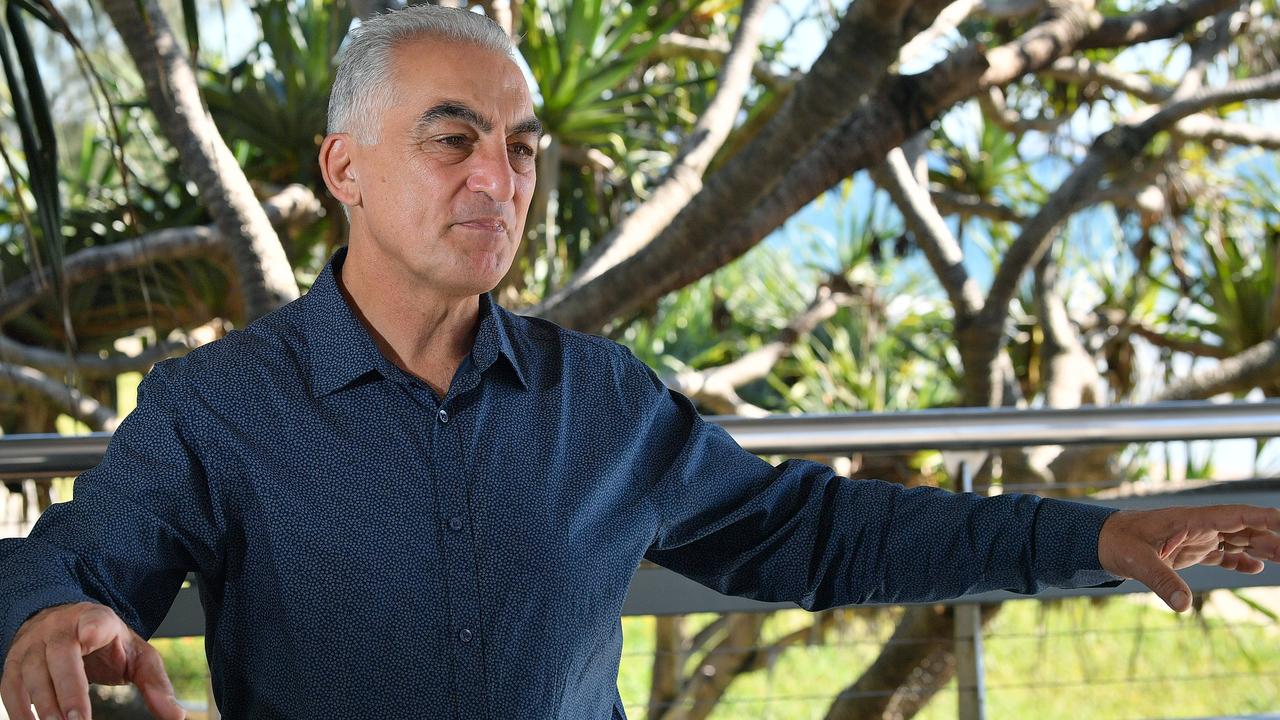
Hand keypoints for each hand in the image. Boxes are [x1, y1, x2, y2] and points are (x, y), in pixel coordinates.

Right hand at [0, 602, 184, 719]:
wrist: (67, 626)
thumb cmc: (107, 644)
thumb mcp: (136, 656)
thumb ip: (155, 683)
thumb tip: (176, 716)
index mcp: (96, 619)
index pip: (94, 620)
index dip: (91, 627)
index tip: (88, 636)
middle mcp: (60, 627)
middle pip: (61, 654)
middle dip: (68, 689)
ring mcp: (32, 644)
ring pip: (31, 672)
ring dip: (42, 705)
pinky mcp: (13, 662)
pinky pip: (10, 687)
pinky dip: (19, 709)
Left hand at [1098, 504, 1279, 611]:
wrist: (1099, 541)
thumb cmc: (1116, 542)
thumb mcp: (1137, 562)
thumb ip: (1161, 580)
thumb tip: (1183, 605)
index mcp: (1189, 520)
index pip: (1234, 516)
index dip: (1263, 519)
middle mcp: (1197, 526)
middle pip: (1243, 529)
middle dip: (1270, 537)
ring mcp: (1194, 538)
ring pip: (1236, 540)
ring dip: (1261, 548)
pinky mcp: (1188, 551)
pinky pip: (1220, 554)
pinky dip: (1239, 561)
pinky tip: (1257, 567)